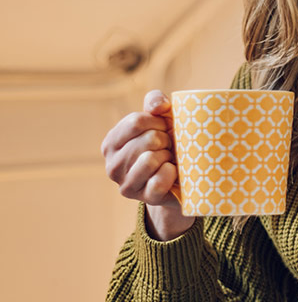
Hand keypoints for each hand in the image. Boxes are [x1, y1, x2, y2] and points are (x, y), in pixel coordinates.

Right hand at [100, 90, 193, 240]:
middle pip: (148, 139)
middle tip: (170, 147)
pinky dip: (172, 173)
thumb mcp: (160, 118)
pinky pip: (159, 181)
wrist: (182, 178)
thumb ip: (155, 102)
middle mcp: (112, 165)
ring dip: (169, 156)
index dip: (158, 121)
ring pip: (151, 159)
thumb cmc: (168, 142)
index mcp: (111, 143)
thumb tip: (159, 106)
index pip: (136, 122)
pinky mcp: (145, 199)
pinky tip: (173, 172)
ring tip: (170, 159)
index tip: (165, 127)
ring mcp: (127, 184)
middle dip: (167, 139)